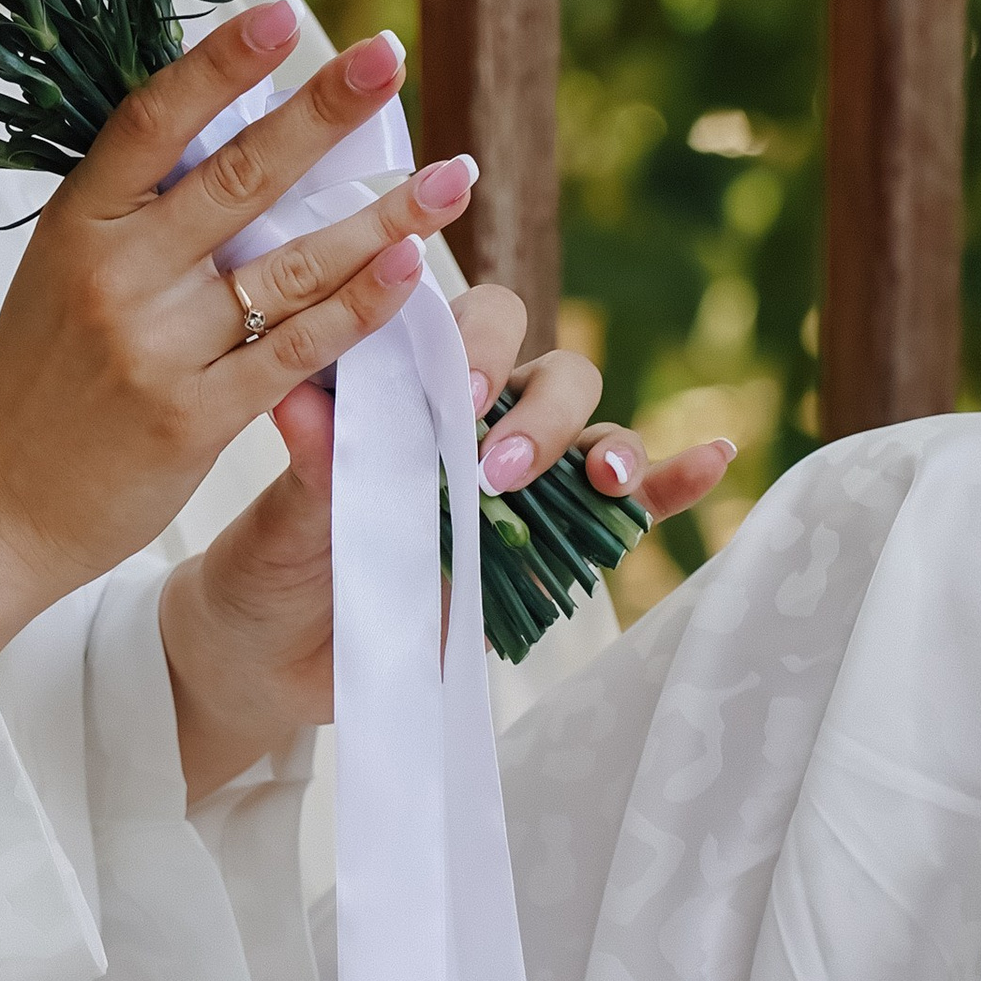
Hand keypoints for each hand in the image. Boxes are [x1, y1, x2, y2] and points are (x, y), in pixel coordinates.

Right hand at [0, 4, 474, 663]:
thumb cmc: (39, 382)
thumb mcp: (61, 273)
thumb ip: (134, 212)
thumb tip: (224, 128)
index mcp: (78, 225)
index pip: (154, 122)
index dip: (220, 63)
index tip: (285, 16)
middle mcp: (117, 276)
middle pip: (236, 177)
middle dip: (322, 113)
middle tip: (389, 57)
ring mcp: (156, 347)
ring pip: (287, 265)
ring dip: (380, 218)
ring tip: (452, 178)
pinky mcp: (194, 417)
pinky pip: (294, 350)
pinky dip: (357, 310)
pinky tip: (408, 272)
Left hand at [159, 281, 739, 801]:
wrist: (268, 655)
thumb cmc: (269, 563)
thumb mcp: (285, 519)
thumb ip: (314, 465)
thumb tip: (299, 401)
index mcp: (409, 385)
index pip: (465, 325)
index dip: (473, 346)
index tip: (453, 395)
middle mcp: (474, 419)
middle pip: (544, 370)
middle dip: (535, 408)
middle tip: (494, 466)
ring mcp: (518, 482)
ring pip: (590, 429)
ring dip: (604, 443)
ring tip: (599, 477)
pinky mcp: (547, 547)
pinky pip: (628, 507)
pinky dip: (673, 481)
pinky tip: (712, 459)